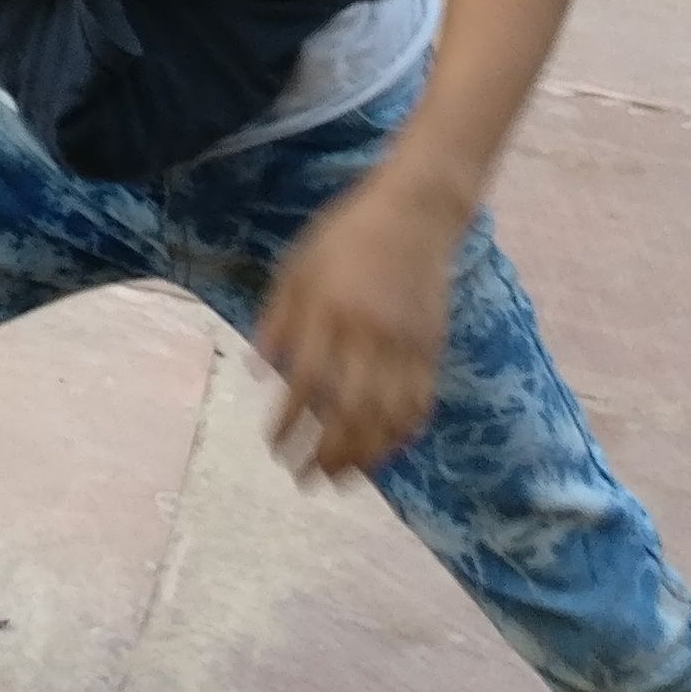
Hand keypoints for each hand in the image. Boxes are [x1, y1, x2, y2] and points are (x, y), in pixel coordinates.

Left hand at [254, 166, 460, 480]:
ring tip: (341, 477)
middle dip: (326, 452)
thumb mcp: (296, 267)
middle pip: (350, 411)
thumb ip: (277, 321)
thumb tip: (257, 374)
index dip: (289, 423)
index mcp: (329, 312)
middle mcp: (370, 334)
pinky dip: (402, 433)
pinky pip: (420, 401)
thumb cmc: (344, 236)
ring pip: (388, 416)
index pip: (306, 384)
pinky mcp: (433, 347)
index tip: (275, 447)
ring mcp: (407, 344)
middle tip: (305, 478)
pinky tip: (384, 450)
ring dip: (364, 454)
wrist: (415, 213)